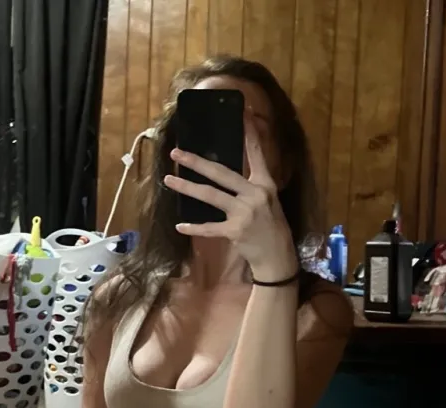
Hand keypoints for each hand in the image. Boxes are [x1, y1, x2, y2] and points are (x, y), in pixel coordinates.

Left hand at [164, 115, 297, 281]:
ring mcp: (244, 213)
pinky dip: (194, 228)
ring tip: (169, 180)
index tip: (243, 113)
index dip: (249, 134)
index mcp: (265, 184)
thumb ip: (251, 186)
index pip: (256, 154)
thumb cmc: (272, 227)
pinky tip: (180, 225)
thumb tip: (227, 172)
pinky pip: (209, 228)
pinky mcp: (234, 231)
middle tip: (177, 152)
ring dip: (187, 187)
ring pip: (210, 196)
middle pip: (221, 173)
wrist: (277, 257)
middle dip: (197, 162)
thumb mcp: (268, 201)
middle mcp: (254, 194)